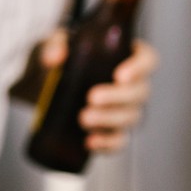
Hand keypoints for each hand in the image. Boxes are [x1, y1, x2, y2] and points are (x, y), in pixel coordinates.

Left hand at [39, 29, 159, 152]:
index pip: (148, 60)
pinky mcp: (111, 131)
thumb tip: (56, 57)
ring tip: (83, 119)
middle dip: (117, 97)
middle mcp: (131, 84)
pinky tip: (90, 142)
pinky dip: (107, 144)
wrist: (43, 89)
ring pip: (131, 117)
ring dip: (109, 120)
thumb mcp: (52, 46)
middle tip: (92, 98)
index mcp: (125, 56)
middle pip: (140, 92)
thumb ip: (53, 46)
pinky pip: (118, 141)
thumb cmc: (58, 61)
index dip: (140, 68)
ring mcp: (124, 110)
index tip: (120, 76)